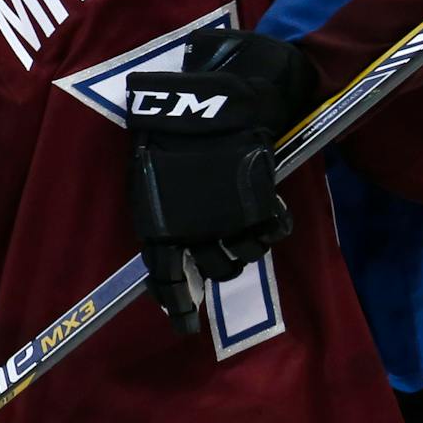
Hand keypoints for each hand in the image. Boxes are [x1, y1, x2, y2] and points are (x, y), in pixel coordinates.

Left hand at [125, 29, 317, 333]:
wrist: (218, 96)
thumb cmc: (173, 125)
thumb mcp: (150, 167)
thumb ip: (158, 204)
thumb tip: (164, 243)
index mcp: (158, 220)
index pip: (164, 276)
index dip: (174, 304)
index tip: (184, 326)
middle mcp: (193, 227)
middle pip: (214, 270)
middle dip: (218, 269)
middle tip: (221, 256)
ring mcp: (228, 217)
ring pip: (244, 257)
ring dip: (245, 250)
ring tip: (244, 231)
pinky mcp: (260, 202)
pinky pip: (272, 231)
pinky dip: (273, 227)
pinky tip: (269, 215)